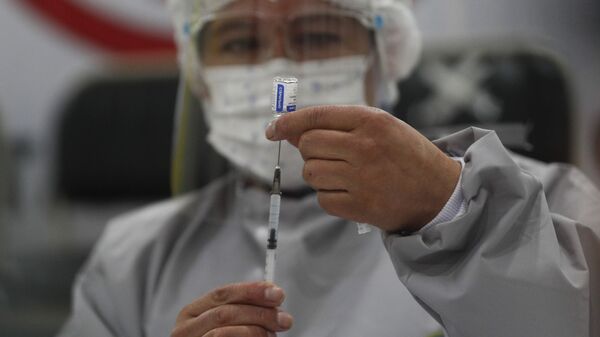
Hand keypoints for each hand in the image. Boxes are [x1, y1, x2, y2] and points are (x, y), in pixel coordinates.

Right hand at [171, 282, 292, 336]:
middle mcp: (184, 330)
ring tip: (271, 336)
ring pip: (222, 333)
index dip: (252, 291)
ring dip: (254, 331)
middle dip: (259, 314)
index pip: (222, 294)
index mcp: (192, 313)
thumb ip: (244, 311)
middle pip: (225, 313)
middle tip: (283, 319)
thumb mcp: (229, 323)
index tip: (276, 293)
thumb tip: (273, 304)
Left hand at [266, 105, 460, 232]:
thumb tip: (291, 131)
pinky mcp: (359, 207)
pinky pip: (322, 198)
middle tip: (331, 155)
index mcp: (371, 121)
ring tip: (344, 174)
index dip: (288, 122)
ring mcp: (361, 179)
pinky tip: (350, 191)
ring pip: (310, 172)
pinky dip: (329, 196)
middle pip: (308, 145)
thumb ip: (340, 124)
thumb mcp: (382, 126)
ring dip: (319, 173)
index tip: (273, 129)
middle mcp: (363, 148)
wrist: (438, 192)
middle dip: (310, 150)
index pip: (315, 117)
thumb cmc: (406, 154)